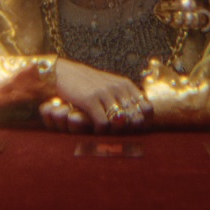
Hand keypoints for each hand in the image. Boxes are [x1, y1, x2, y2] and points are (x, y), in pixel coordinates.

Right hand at [37, 60, 151, 133]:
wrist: (63, 73)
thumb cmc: (87, 82)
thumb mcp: (109, 84)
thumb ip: (124, 96)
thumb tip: (139, 114)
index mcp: (125, 85)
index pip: (147, 107)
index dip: (145, 122)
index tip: (137, 130)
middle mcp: (117, 88)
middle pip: (135, 117)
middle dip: (130, 130)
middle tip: (122, 135)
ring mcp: (104, 94)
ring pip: (120, 122)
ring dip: (114, 131)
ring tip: (108, 134)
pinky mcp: (90, 100)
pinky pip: (103, 123)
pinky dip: (100, 131)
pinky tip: (95, 130)